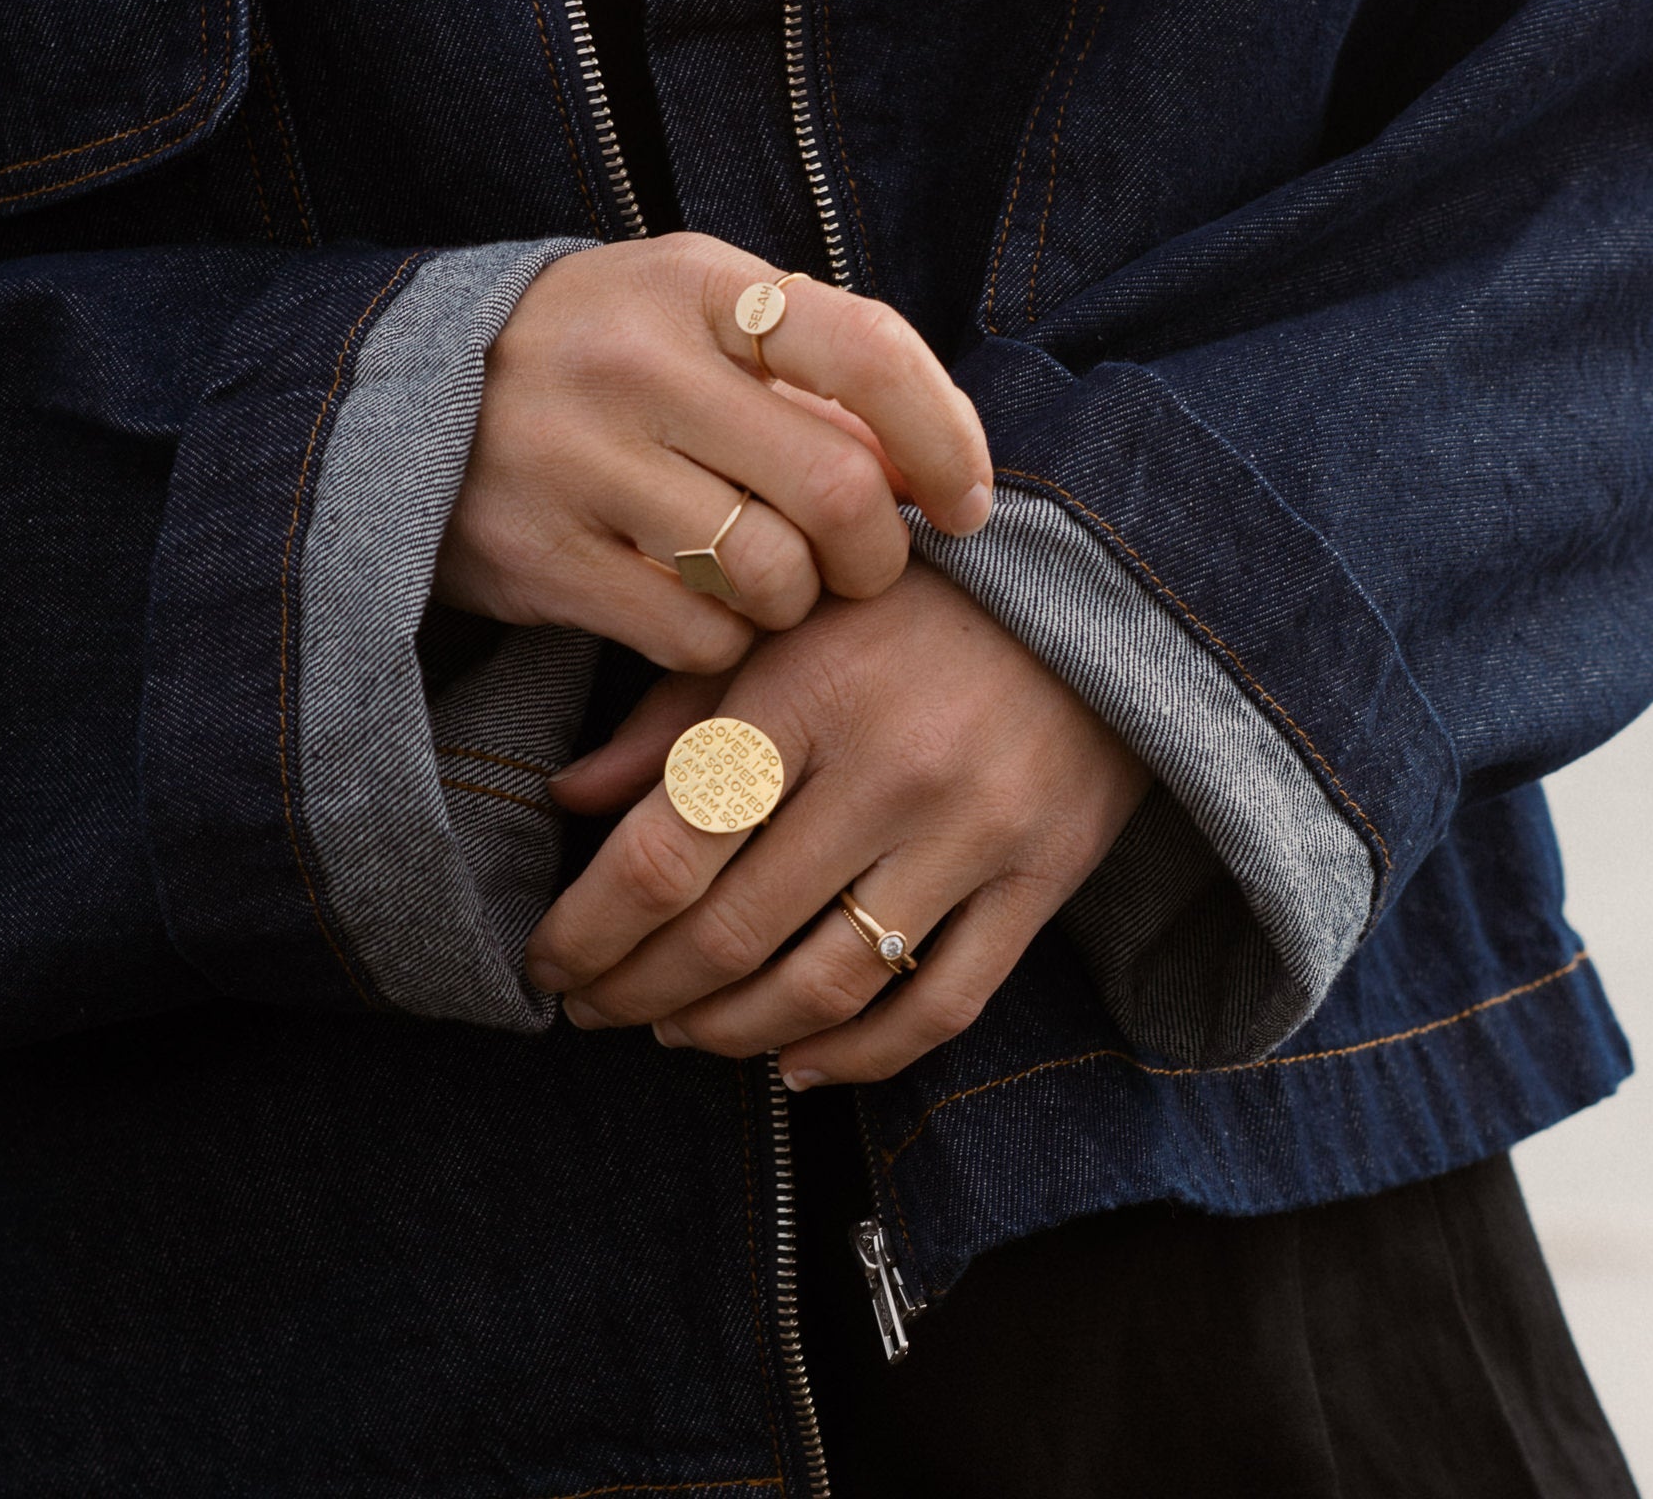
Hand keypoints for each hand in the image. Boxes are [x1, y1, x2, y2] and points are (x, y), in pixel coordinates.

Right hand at [432, 235, 991, 672]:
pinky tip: (702, 604)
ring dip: (797, 598)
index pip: (866, 351)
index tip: (968, 498)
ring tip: (770, 575)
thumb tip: (937, 467)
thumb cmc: (605, 355)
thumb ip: (815, 371)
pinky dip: (727, 637)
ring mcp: (578, 462)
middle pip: (835, 487)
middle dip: (879, 551)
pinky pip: (696, 633)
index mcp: (694, 283)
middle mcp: (635, 363)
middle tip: (867, 564)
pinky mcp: (539, 557)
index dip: (945, 436)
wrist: (409, 397)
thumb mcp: (698, 317)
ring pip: (770, 573)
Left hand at [523, 563, 1150, 1085]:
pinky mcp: (1041, 879)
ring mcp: (974, 832)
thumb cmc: (918, 602)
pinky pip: (939, 1007)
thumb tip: (571, 799)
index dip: (590, 930)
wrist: (1103, 590)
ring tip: (680, 1033)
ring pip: (826, 987)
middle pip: (732, 933)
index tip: (549, 964)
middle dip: (640, 993)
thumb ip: (678, 710)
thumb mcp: (789, 622)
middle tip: (597, 1011)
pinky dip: (856, 1057)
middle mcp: (890, 769)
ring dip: (730, 1033)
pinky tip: (794, 1061)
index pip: (668, 849)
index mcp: (807, 691)